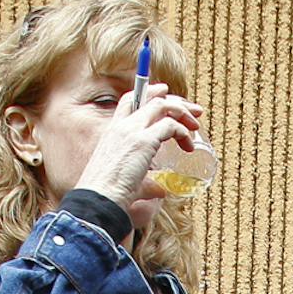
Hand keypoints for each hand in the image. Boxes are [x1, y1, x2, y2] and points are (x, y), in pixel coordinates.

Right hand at [72, 82, 203, 212]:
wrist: (98, 200)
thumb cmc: (107, 196)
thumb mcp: (127, 182)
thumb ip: (146, 185)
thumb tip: (160, 191)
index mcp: (113, 131)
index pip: (130, 100)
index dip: (150, 93)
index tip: (166, 95)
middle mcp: (122, 126)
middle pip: (152, 99)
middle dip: (176, 102)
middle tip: (193, 111)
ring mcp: (133, 131)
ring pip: (163, 106)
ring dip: (183, 113)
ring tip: (195, 126)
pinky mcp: (144, 141)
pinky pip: (170, 125)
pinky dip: (183, 132)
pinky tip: (188, 145)